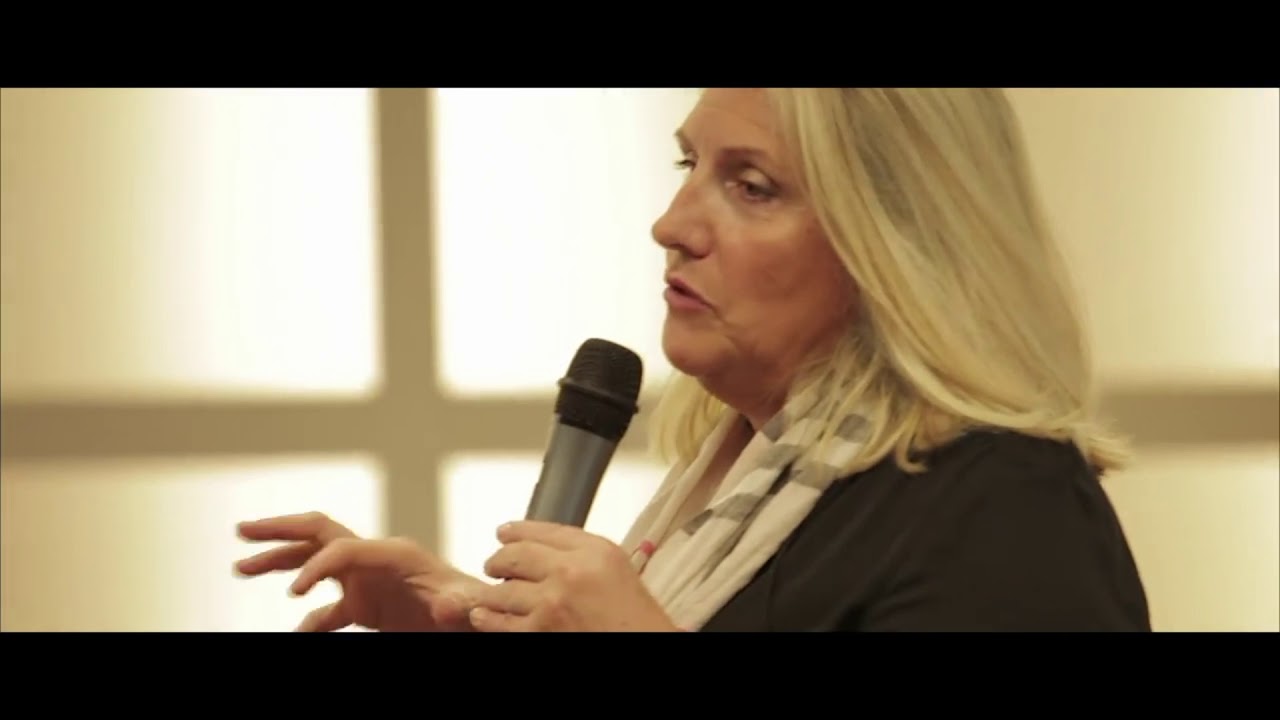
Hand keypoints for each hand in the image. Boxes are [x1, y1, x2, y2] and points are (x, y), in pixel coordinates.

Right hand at [235, 511, 485, 631]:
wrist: (478, 618)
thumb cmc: (474, 608)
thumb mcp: (466, 604)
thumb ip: (457, 604)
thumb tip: (448, 606)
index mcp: (394, 553)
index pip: (342, 547)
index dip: (314, 567)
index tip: (293, 594)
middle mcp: (376, 558)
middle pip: (319, 532)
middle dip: (280, 530)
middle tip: (242, 530)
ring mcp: (367, 579)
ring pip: (314, 559)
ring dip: (279, 561)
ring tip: (241, 566)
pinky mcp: (366, 603)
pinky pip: (326, 608)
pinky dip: (305, 617)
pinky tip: (292, 629)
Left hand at [469, 520, 678, 631]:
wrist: (645, 646)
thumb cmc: (638, 620)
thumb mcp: (619, 570)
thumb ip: (584, 555)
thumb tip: (547, 552)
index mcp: (595, 551)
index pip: (545, 531)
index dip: (518, 530)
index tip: (505, 533)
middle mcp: (571, 571)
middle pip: (517, 554)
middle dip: (498, 559)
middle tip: (493, 564)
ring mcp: (552, 602)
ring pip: (503, 589)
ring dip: (490, 591)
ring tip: (485, 593)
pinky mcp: (540, 631)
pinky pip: (501, 621)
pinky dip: (487, 617)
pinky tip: (482, 614)